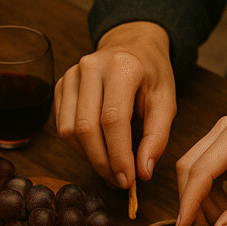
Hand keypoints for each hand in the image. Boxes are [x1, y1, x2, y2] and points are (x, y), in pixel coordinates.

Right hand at [54, 21, 176, 187]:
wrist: (131, 44)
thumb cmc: (150, 74)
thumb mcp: (166, 102)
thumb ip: (157, 138)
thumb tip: (143, 173)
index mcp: (122, 66)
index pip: (113, 119)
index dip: (118, 155)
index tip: (128, 180)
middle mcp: (90, 67)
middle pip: (86, 128)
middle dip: (102, 162)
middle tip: (119, 181)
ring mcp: (71, 75)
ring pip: (69, 131)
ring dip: (89, 158)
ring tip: (110, 168)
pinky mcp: (60, 86)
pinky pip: (62, 126)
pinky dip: (79, 147)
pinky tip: (98, 151)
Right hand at [175, 115, 226, 225]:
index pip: (201, 169)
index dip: (189, 202)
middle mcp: (224, 128)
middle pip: (189, 168)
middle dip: (193, 203)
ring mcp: (220, 135)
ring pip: (193, 172)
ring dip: (201, 202)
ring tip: (222, 223)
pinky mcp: (221, 146)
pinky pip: (203, 173)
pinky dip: (208, 196)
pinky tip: (224, 212)